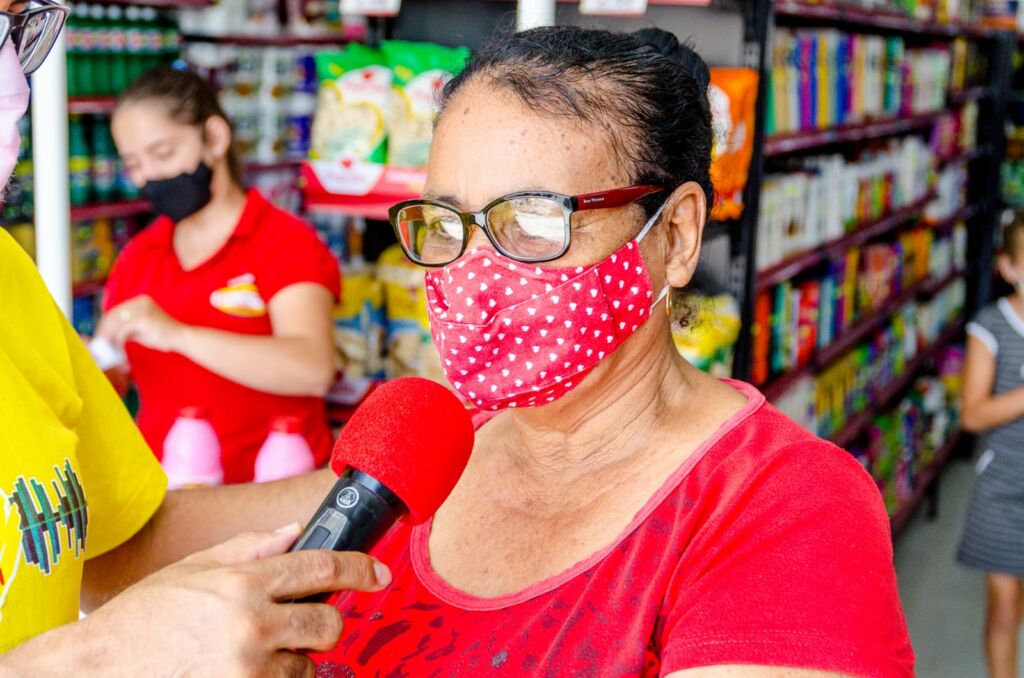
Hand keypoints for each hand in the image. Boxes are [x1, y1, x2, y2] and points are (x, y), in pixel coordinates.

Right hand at [80, 524, 389, 676]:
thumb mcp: (191, 570)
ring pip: (307, 664)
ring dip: (294, 658)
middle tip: (302, 621)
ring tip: (253, 652)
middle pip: (328, 622)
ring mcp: (248, 668)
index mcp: (241, 582)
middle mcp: (251, 624)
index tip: (377, 573)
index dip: (359, 568)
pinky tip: (248, 670)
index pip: (321, 566)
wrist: (94, 672)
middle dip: (324, 620)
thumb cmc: (139, 619)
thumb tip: (294, 532)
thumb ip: (248, 549)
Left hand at [99, 295, 183, 352]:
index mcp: (139, 301)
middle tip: (100, 345)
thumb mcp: (140, 330)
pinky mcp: (143, 317)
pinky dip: (118, 340)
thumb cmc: (162, 336)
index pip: (115, 312)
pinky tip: (119, 349)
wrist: (181, 338)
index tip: (100, 339)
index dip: (105, 326)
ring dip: (109, 337)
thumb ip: (125, 329)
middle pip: (113, 315)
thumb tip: (106, 335)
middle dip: (104, 331)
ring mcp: (141, 308)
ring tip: (107, 349)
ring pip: (116, 322)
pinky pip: (123, 330)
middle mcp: (139, 301)